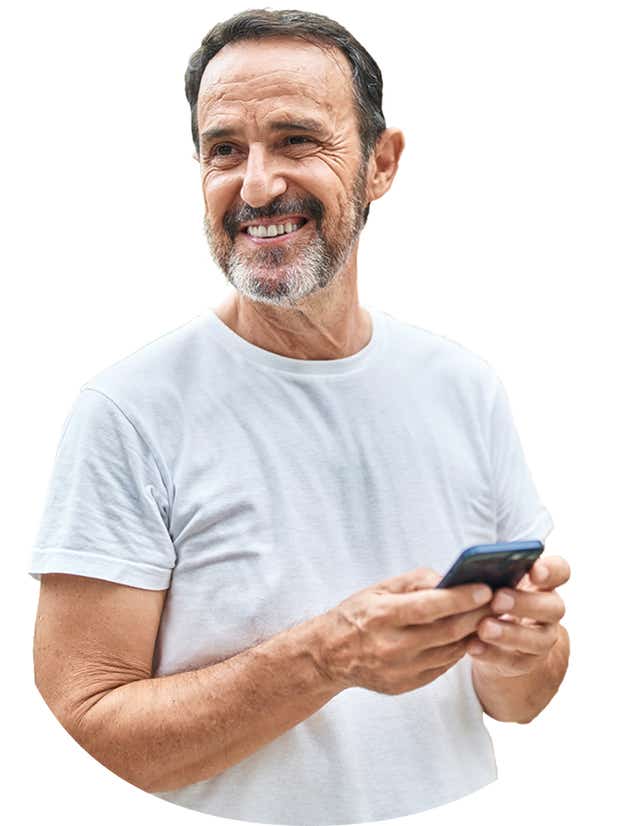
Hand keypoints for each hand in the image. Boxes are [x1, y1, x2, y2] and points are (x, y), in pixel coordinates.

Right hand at [320, 568, 494, 694]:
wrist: (330, 655)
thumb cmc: (358, 614)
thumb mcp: (378, 589)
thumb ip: (414, 582)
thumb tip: (449, 579)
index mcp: (383, 615)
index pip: (430, 607)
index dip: (461, 598)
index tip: (486, 588)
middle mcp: (392, 645)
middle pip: (447, 631)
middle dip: (478, 615)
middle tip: (499, 601)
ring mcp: (400, 669)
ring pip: (450, 651)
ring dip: (473, 633)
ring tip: (489, 617)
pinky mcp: (406, 685)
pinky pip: (442, 666)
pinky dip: (458, 650)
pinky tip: (467, 635)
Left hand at [467, 555, 569, 676]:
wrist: (501, 639)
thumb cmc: (495, 597)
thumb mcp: (497, 582)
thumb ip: (493, 572)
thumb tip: (471, 566)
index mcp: (544, 583)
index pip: (560, 571)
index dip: (552, 570)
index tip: (534, 571)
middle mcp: (549, 610)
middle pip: (553, 607)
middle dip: (525, 603)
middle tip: (498, 599)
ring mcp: (542, 639)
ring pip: (537, 639)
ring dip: (510, 633)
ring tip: (484, 628)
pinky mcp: (526, 662)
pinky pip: (513, 661)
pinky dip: (491, 654)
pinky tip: (473, 646)